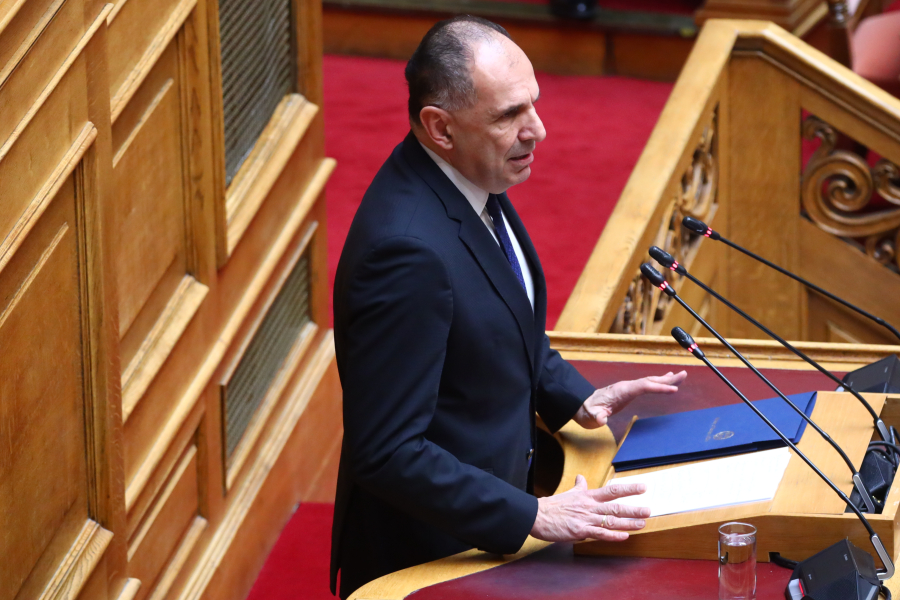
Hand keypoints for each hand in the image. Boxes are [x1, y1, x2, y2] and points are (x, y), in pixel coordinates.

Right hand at [530, 475, 649, 541]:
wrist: (537, 515)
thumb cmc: (553, 506)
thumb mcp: (569, 493)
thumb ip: (579, 487)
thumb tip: (581, 477)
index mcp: (588, 496)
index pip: (612, 490)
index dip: (628, 489)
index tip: (643, 487)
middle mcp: (589, 506)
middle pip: (615, 507)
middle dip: (633, 509)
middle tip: (648, 510)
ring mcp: (585, 519)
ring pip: (611, 521)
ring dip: (628, 523)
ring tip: (642, 524)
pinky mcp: (580, 531)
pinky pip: (599, 533)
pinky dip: (613, 535)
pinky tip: (624, 536)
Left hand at [573, 370, 686, 429]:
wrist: (581, 406)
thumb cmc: (587, 412)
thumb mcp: (591, 417)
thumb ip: (596, 417)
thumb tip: (601, 419)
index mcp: (621, 390)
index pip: (643, 387)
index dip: (659, 388)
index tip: (673, 390)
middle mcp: (626, 386)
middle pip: (650, 380)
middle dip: (668, 379)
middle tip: (684, 374)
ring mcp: (627, 388)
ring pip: (649, 381)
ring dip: (665, 379)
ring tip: (680, 376)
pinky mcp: (628, 391)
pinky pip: (646, 386)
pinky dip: (657, 383)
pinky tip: (665, 381)